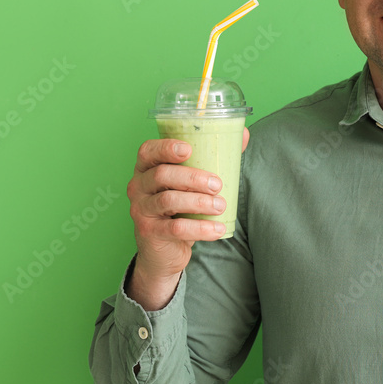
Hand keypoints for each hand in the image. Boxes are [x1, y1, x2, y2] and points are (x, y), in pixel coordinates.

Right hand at [125, 128, 248, 309]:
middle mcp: (138, 186)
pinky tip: (218, 229)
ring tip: (221, 205)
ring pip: (168, 201)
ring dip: (199, 202)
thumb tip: (244, 134)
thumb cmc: (181, 207)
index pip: (147, 151)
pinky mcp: (149, 232)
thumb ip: (214, 158)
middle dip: (193, 177)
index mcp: (147, 168)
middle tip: (218, 184)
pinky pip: (175, 229)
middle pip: (161, 174)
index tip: (189, 149)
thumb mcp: (193, 182)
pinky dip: (200, 229)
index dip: (165, 147)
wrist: (164, 249)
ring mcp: (141, 210)